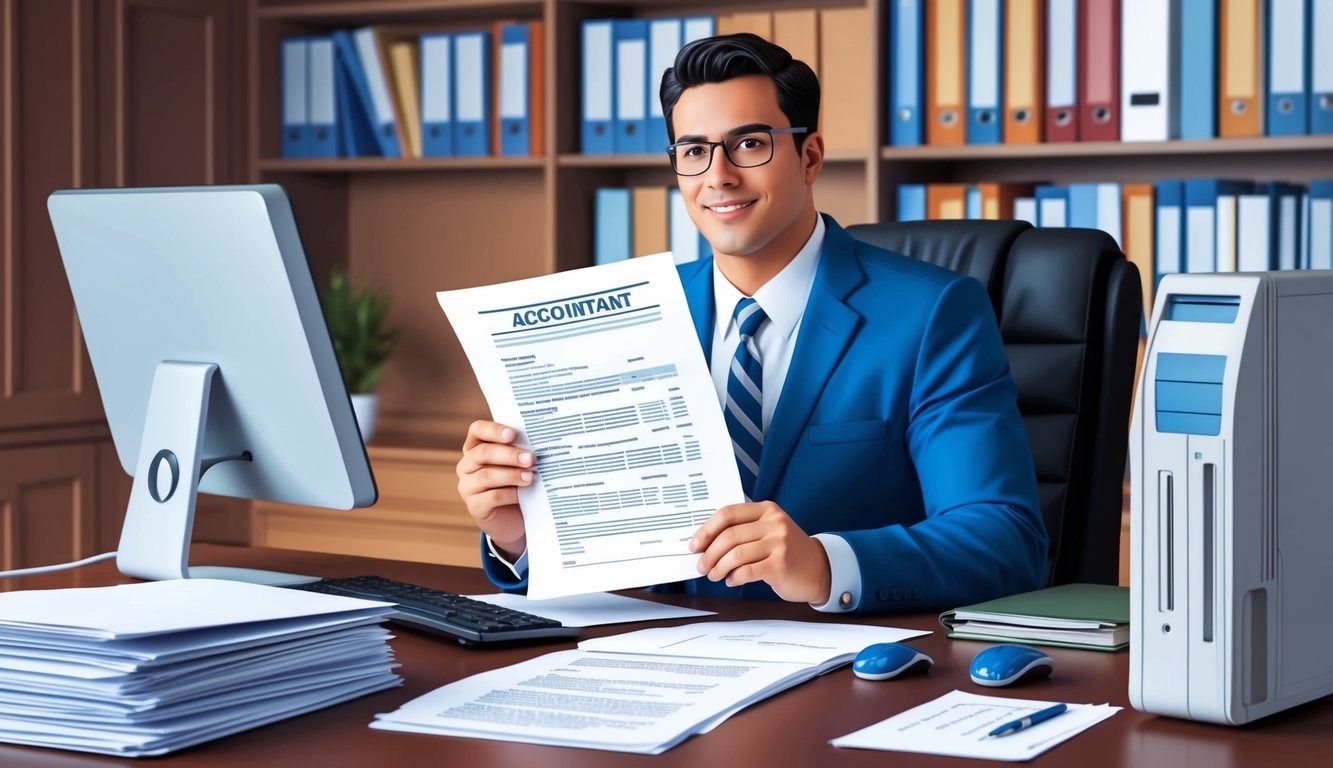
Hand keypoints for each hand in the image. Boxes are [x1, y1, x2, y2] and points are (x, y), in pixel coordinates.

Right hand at [456, 420, 533, 559]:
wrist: (514, 518)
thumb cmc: (516, 483)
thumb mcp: (517, 464)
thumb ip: (520, 452)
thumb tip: (537, 441)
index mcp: (475, 448)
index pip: (477, 430)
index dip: (493, 430)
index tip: (513, 434)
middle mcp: (467, 465)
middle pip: (483, 453)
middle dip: (509, 454)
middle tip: (531, 458)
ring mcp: (467, 487)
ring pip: (487, 476)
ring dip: (511, 474)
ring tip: (530, 476)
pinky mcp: (474, 506)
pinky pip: (492, 497)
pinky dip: (510, 494)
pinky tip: (523, 494)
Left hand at [689, 501, 831, 603]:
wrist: (820, 568)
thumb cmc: (788, 551)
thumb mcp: (769, 531)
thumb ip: (743, 531)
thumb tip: (706, 544)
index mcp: (767, 510)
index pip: (728, 513)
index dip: (707, 530)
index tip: (695, 544)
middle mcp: (774, 523)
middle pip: (729, 535)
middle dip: (710, 553)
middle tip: (702, 565)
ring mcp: (779, 543)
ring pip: (736, 554)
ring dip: (719, 567)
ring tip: (715, 575)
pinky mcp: (781, 564)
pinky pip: (747, 571)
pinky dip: (734, 577)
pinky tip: (732, 580)